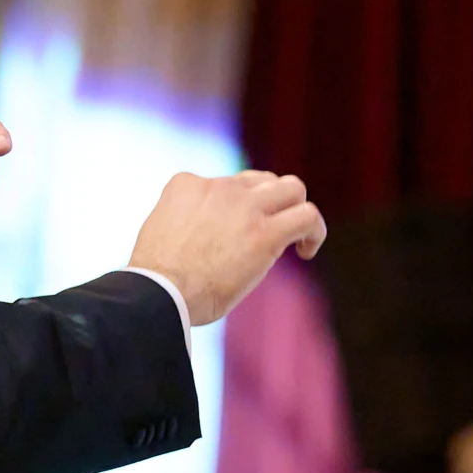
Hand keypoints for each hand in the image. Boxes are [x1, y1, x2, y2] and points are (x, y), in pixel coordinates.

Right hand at [129, 170, 326, 324]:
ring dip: (296, 209)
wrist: (159, 293)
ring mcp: (244, 207)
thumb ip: (185, 222)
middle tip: (268, 230)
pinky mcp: (266, 233)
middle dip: (270, 201)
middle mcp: (219, 187)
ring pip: (292, 188)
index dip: (234, 209)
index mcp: (187, 184)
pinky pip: (308, 217)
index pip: (226, 184)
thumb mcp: (162, 231)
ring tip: (296, 236)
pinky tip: (306, 251)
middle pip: (262, 179)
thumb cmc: (157, 280)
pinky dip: (315, 232)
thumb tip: (205, 238)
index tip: (229, 235)